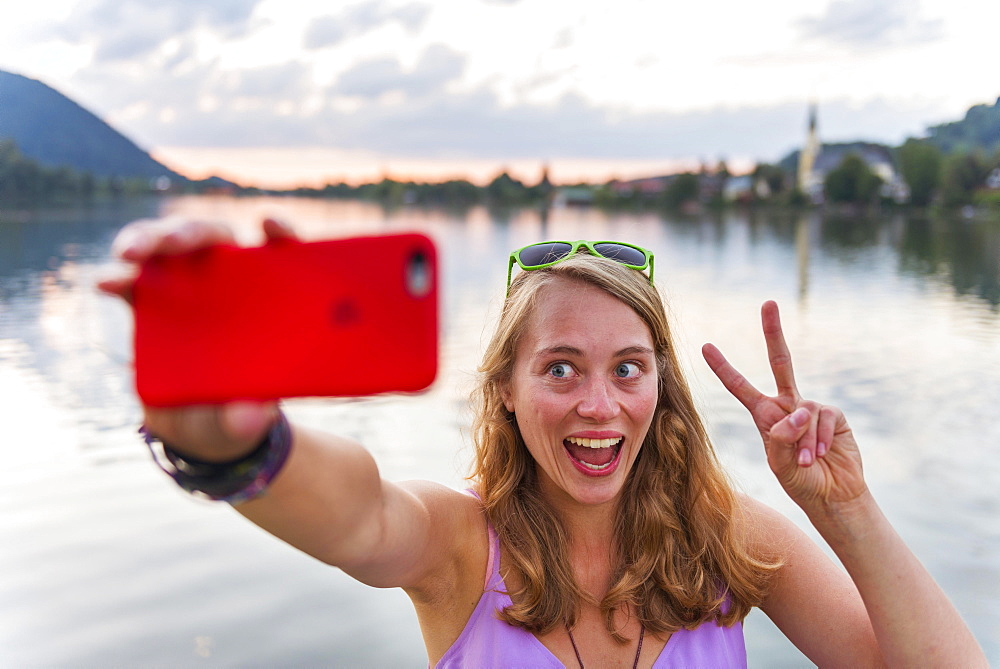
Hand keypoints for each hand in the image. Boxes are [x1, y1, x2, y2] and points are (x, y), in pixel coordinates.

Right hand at [98, 217, 297, 459]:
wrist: (207, 428)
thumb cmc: (243, 411)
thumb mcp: (249, 418)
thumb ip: (249, 415)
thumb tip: (249, 419)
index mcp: (271, 299)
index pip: (284, 255)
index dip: (281, 234)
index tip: (269, 223)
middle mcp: (233, 283)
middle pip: (215, 239)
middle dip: (190, 232)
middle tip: (171, 241)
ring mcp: (190, 290)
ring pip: (171, 247)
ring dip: (149, 239)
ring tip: (128, 254)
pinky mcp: (154, 304)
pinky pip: (135, 280)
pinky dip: (120, 277)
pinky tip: (106, 283)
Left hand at [702, 301, 867, 514]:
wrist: (833, 496)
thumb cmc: (801, 482)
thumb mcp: (780, 466)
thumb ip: (781, 440)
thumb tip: (796, 414)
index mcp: (765, 415)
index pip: (740, 386)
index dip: (723, 367)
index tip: (705, 346)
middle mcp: (787, 406)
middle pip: (780, 361)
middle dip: (773, 332)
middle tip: (768, 303)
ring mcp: (811, 409)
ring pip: (803, 410)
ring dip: (803, 440)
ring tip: (805, 461)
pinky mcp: (834, 416)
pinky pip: (824, 418)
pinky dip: (819, 439)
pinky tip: (820, 455)